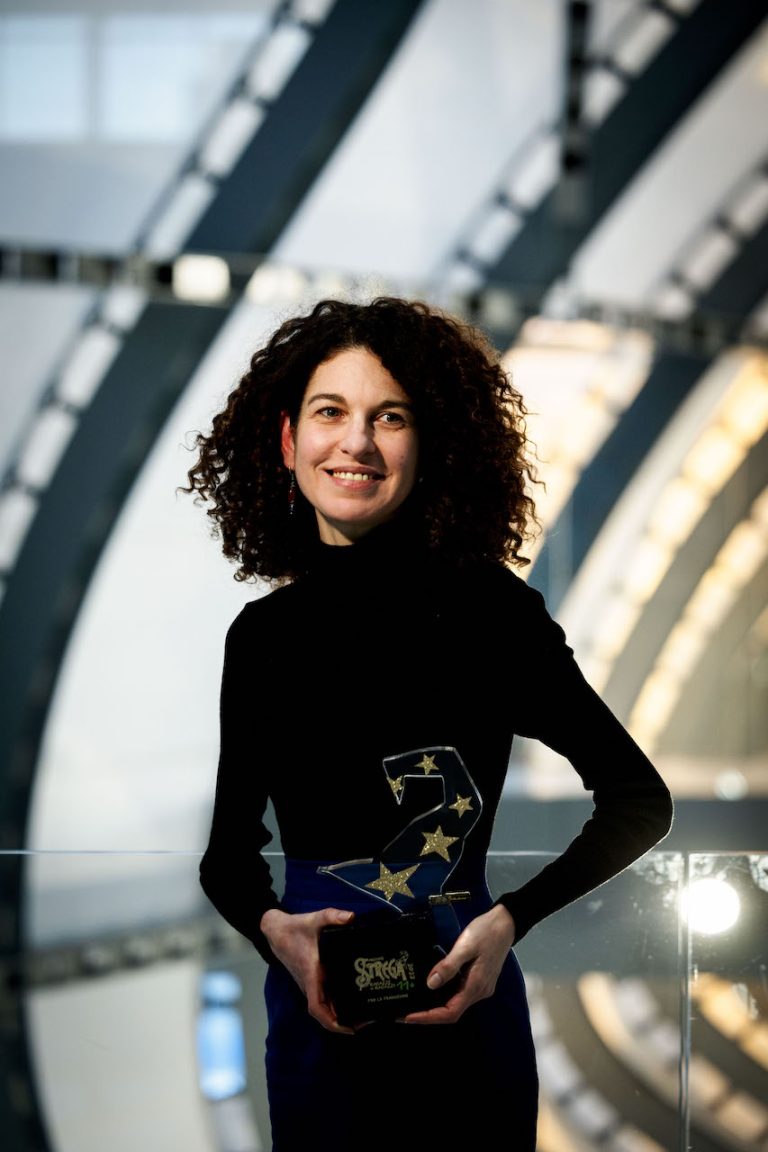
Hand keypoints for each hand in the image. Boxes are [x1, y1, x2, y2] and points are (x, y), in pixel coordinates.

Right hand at [260, 906, 355, 1032]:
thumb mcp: (314, 918)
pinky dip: (335, 1003)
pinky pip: (323, 998)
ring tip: (362, 1015)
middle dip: (342, 1022)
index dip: (331, 1021)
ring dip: (339, 1014)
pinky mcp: (311, 980)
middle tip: (366, 1022)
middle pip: (323, 1013)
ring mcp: (309, 984)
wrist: (277, 931)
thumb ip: (332, 916)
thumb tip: (352, 917)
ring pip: (323, 1006)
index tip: (348, 1028)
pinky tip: (351, 999)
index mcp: (310, 975)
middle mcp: (309, 984)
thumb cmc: (295, 928)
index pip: (317, 1007)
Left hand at [400, 904, 515, 1024]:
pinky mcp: (480, 980)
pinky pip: (460, 994)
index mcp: (475, 986)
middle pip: (452, 1012)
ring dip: (436, 1006)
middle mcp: (479, 992)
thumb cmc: (485, 932)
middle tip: (405, 1012)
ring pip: (456, 1004)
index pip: (450, 1013)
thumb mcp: (465, 946)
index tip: (408, 1017)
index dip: (428, 1017)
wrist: (505, 923)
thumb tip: (430, 984)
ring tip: (415, 1002)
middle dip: (429, 1015)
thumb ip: (448, 966)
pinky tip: (433, 988)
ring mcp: (481, 987)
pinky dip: (445, 996)